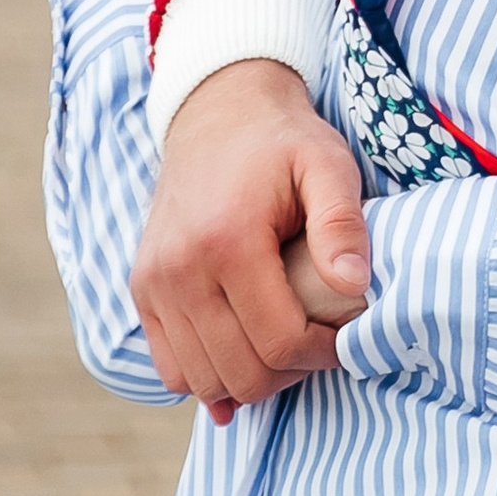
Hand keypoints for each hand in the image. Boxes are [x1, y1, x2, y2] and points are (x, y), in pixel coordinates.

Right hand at [130, 60, 373, 412]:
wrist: (217, 115)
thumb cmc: (281, 142)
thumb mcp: (327, 164)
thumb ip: (342, 222)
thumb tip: (354, 285)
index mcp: (227, 239)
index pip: (280, 341)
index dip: (322, 353)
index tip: (345, 335)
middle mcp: (179, 269)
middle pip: (242, 372)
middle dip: (292, 371)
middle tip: (319, 341)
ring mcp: (153, 284)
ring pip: (204, 380)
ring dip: (252, 379)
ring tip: (285, 344)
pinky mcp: (142, 290)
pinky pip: (170, 369)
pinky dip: (209, 376)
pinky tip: (243, 356)